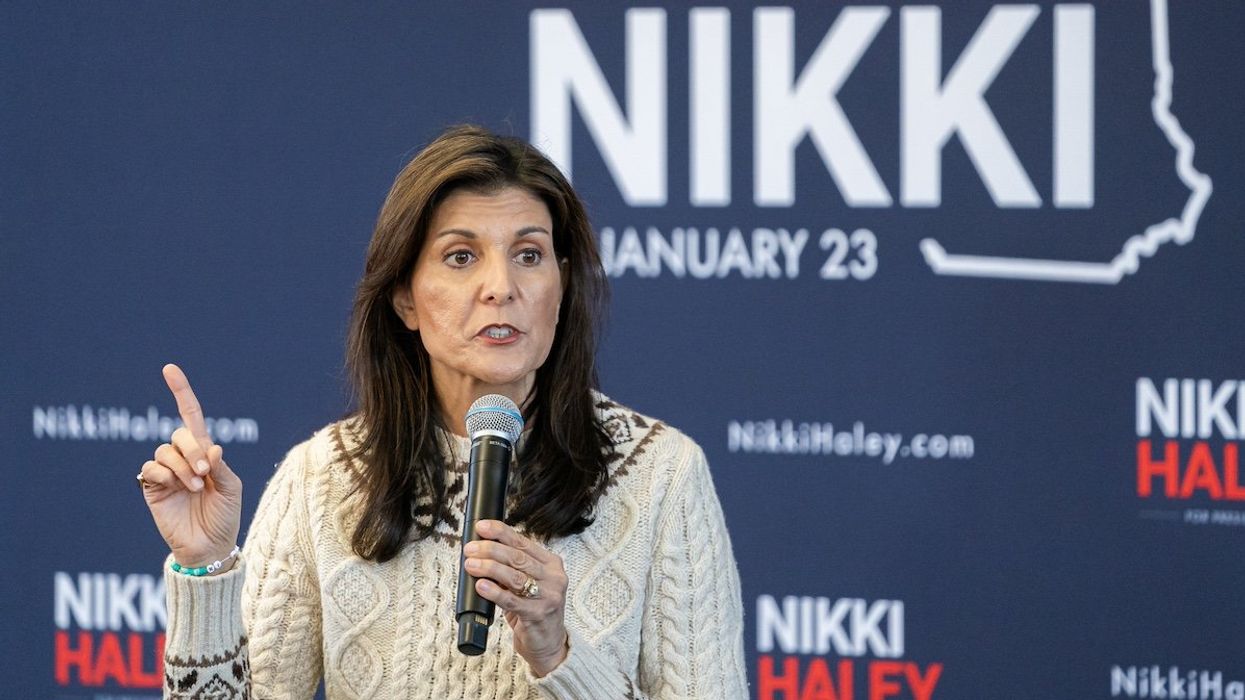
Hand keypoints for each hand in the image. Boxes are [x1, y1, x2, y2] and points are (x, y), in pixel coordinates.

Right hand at [138, 364, 242, 570]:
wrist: (210, 547)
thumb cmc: (225, 516)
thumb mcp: (232, 488)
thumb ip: (221, 466)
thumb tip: (211, 446)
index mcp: (204, 453)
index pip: (191, 417)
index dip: (181, 392)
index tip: (169, 369)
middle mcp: (183, 458)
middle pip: (179, 434)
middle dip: (192, 450)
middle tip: (204, 473)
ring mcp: (167, 472)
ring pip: (164, 451)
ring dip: (181, 467)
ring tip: (195, 487)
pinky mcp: (152, 488)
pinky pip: (150, 469)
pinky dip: (164, 475)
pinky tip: (174, 488)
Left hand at [464, 519, 569, 676]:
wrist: (548, 643)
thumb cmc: (533, 610)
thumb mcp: (527, 584)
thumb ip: (511, 569)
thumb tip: (481, 552)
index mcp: (551, 563)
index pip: (523, 542)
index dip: (500, 532)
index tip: (481, 527)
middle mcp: (553, 577)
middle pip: (517, 557)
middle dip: (490, 550)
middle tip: (470, 549)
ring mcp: (548, 596)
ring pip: (514, 576)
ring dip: (489, 568)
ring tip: (471, 565)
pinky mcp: (538, 614)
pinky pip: (512, 601)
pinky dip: (494, 592)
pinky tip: (481, 586)